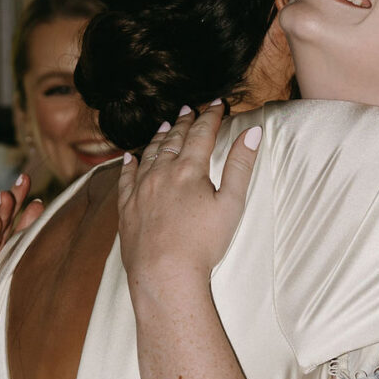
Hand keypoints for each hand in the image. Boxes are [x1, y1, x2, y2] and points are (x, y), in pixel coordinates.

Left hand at [117, 103, 261, 296]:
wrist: (164, 275)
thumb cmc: (203, 244)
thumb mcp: (231, 204)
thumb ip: (240, 166)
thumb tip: (253, 132)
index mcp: (189, 170)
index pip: (202, 134)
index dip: (211, 116)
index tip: (218, 104)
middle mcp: (162, 173)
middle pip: (174, 139)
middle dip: (185, 121)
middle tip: (190, 109)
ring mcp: (141, 189)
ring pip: (149, 154)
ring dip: (159, 137)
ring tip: (166, 125)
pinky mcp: (126, 208)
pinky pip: (125, 178)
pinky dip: (129, 163)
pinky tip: (130, 157)